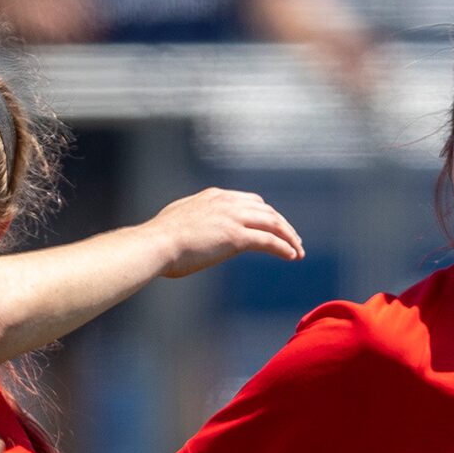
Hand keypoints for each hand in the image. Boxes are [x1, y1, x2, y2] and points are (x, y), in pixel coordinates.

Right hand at [146, 188, 305, 276]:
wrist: (155, 244)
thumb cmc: (158, 240)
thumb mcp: (177, 220)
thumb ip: (192, 220)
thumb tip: (192, 231)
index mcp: (214, 196)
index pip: (249, 201)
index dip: (264, 214)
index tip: (272, 226)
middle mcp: (227, 202)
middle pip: (266, 210)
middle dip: (282, 224)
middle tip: (293, 239)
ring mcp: (233, 217)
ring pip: (273, 223)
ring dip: (289, 237)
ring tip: (298, 250)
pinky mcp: (236, 236)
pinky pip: (268, 240)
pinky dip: (283, 247)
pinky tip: (292, 256)